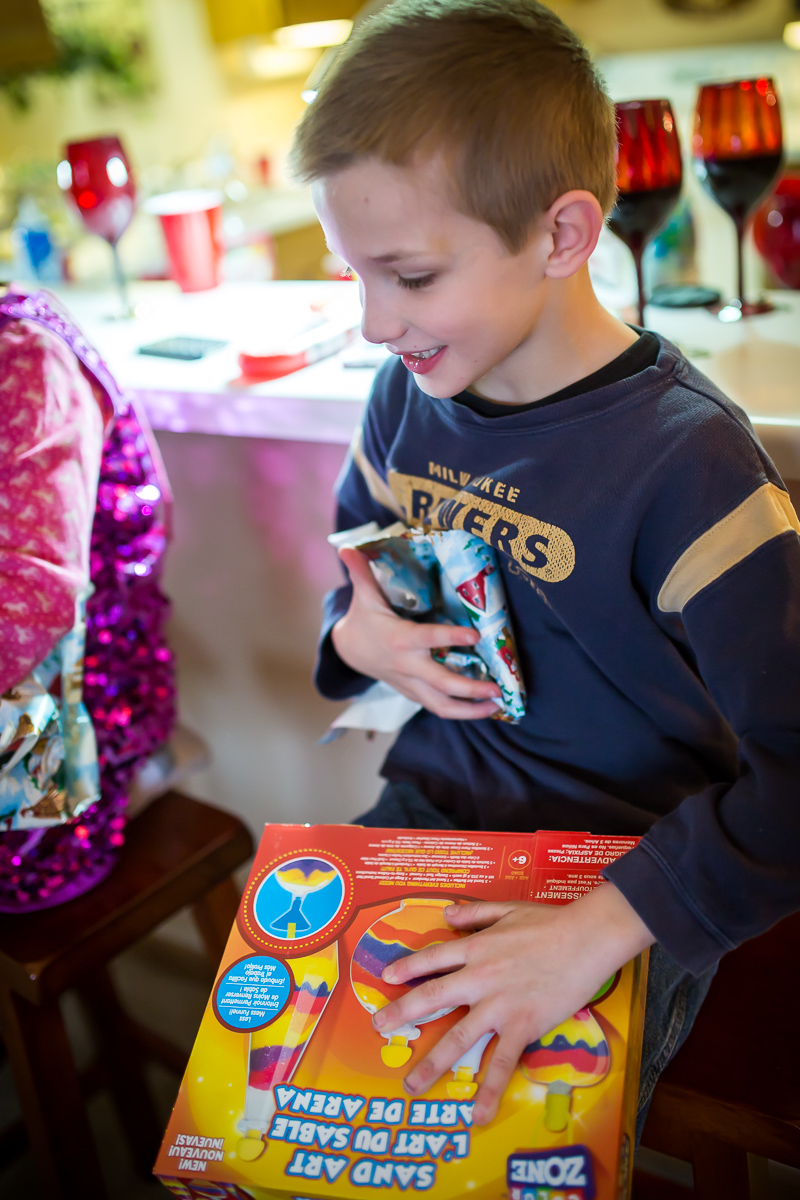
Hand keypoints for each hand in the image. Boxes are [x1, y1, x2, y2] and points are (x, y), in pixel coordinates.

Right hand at [332, 547, 500, 719]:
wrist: (349, 651)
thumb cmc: (365, 618)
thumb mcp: (364, 596)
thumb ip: (361, 572)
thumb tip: (347, 547)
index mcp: (399, 638)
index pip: (429, 638)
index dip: (451, 638)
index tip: (475, 635)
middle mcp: (408, 665)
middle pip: (441, 683)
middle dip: (471, 689)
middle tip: (498, 687)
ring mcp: (411, 684)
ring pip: (441, 705)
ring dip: (470, 710)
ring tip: (497, 706)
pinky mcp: (414, 693)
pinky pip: (438, 707)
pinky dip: (461, 711)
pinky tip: (484, 708)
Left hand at [372, 882, 653, 1122]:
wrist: (586, 938)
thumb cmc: (550, 922)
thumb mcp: (507, 908)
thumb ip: (474, 914)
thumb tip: (446, 913)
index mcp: (476, 949)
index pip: (434, 958)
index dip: (409, 967)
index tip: (387, 978)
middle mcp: (480, 978)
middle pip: (433, 997)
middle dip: (402, 1013)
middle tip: (378, 1027)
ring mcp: (499, 1005)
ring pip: (459, 1038)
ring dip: (433, 1063)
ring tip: (412, 1084)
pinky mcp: (523, 1026)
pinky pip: (502, 1062)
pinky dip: (489, 1090)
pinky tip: (477, 1114)